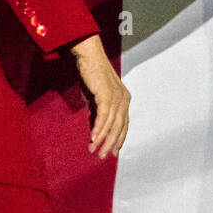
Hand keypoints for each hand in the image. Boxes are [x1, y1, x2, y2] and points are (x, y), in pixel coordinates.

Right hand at [70, 34, 130, 157]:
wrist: (88, 55)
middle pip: (119, 127)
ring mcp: (117, 96)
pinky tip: (92, 138)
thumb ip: (99, 111)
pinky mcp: (107, 94)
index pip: (124, 124)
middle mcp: (124, 99)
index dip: (119, 139)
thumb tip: (97, 128)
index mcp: (124, 99)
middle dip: (111, 144)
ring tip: (94, 151)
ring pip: (112, 124)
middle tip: (102, 157)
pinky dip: (98, 128)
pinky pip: (103, 116)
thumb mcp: (96, 97)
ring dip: (102, 139)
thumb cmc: (91, 75)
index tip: (113, 153)